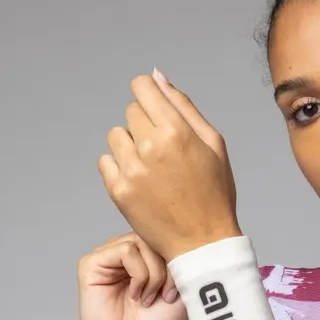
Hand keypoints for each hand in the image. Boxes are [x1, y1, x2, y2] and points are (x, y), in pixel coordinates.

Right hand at [77, 232, 186, 319]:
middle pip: (155, 237)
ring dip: (154, 274)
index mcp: (148, 256)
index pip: (167, 237)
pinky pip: (124, 251)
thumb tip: (182, 237)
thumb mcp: (183, 289)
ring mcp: (109, 257)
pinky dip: (138, 275)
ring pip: (141, 242)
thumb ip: (182, 259)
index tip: (180, 292)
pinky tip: (135, 295)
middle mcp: (128, 253)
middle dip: (168, 267)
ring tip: (148, 299)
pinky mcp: (92, 264)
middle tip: (166, 297)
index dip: (179, 260)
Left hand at [97, 70, 241, 262]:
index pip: (141, 87)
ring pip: (116, 135)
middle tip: (164, 153)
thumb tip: (156, 76)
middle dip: (145, 125)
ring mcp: (131, 170)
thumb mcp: (213, 144)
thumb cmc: (214, 194)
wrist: (202, 243)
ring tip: (151, 169)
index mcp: (176, 130)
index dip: (149, 97)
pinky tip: (140, 183)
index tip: (157, 114)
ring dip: (130, 146)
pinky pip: (105, 161)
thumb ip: (183, 106)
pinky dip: (119, 168)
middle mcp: (150, 146)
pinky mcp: (118, 190)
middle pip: (130, 111)